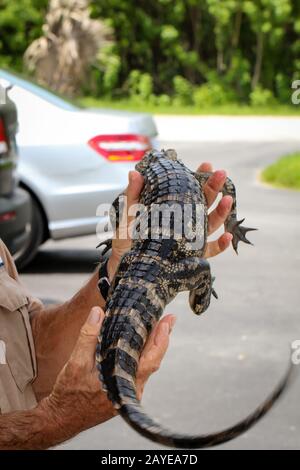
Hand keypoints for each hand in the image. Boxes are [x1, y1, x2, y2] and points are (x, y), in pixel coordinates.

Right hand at [40, 307, 174, 436]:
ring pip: (145, 365)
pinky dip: (140, 355)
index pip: (151, 359)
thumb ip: (88, 337)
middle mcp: (131, 389)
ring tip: (156, 326)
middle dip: (161, 337)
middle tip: (168, 318)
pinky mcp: (124, 393)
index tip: (167, 321)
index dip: (161, 339)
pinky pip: (137, 370)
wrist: (62, 418)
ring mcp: (128, 393)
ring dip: (151, 346)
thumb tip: (98, 312)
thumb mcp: (76, 362)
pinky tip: (138, 343)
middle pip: (152, 360)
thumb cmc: (69, 392)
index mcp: (123, 382)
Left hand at [108, 163, 232, 277]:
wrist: (122, 262)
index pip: (189, 189)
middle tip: (221, 174)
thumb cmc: (126, 237)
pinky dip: (221, 245)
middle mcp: (184, 221)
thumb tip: (135, 173)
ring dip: (222, 212)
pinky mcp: (190, 257)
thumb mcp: (128, 213)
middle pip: (204, 203)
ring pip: (211, 224)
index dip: (200, 177)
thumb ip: (133, 193)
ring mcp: (189, 239)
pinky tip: (227, 236)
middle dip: (214, 188)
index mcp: (172, 207)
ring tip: (228, 199)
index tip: (207, 165)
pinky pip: (210, 251)